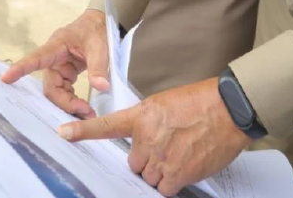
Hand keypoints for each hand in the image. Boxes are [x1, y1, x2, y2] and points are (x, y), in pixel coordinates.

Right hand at [0, 9, 108, 117]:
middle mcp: (54, 59)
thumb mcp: (101, 46)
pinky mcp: (65, 73)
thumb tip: (101, 87)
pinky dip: (73, 101)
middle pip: (50, 86)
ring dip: (70, 105)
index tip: (5, 78)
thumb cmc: (96, 30)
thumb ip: (99, 66)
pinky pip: (64, 91)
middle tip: (85, 113)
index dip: (21, 68)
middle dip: (65, 102)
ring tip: (88, 114)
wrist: (100, 24)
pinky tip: (84, 109)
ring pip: (56, 92)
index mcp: (57, 46)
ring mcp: (59, 67)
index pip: (36, 58)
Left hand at [58, 79, 250, 196]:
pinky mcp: (178, 174)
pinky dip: (173, 182)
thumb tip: (143, 139)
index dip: (83, 131)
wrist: (229, 110)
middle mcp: (148, 139)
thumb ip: (147, 122)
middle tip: (167, 146)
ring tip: (181, 153)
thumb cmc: (201, 103)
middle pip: (134, 163)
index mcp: (142, 117)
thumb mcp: (165, 103)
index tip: (63, 133)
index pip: (107, 125)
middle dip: (146, 159)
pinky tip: (186, 165)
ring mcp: (162, 158)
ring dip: (161, 171)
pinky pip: (164, 189)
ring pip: (149, 177)